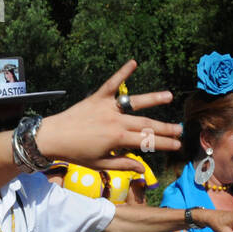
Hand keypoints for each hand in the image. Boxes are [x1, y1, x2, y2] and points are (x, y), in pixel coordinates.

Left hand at [36, 61, 181, 168]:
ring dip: (153, 99)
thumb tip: (143, 169)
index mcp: (118, 139)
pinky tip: (133, 62)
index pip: (147, 141)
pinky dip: (122, 72)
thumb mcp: (99, 163)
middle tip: (181, 129)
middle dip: (165, 128)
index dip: (164, 143)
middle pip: (146, 124)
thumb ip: (122, 163)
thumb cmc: (75, 154)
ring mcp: (107, 108)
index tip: (178, 145)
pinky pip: (112, 83)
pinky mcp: (97, 97)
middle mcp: (116, 121)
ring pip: (135, 103)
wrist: (52, 138)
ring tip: (169, 96)